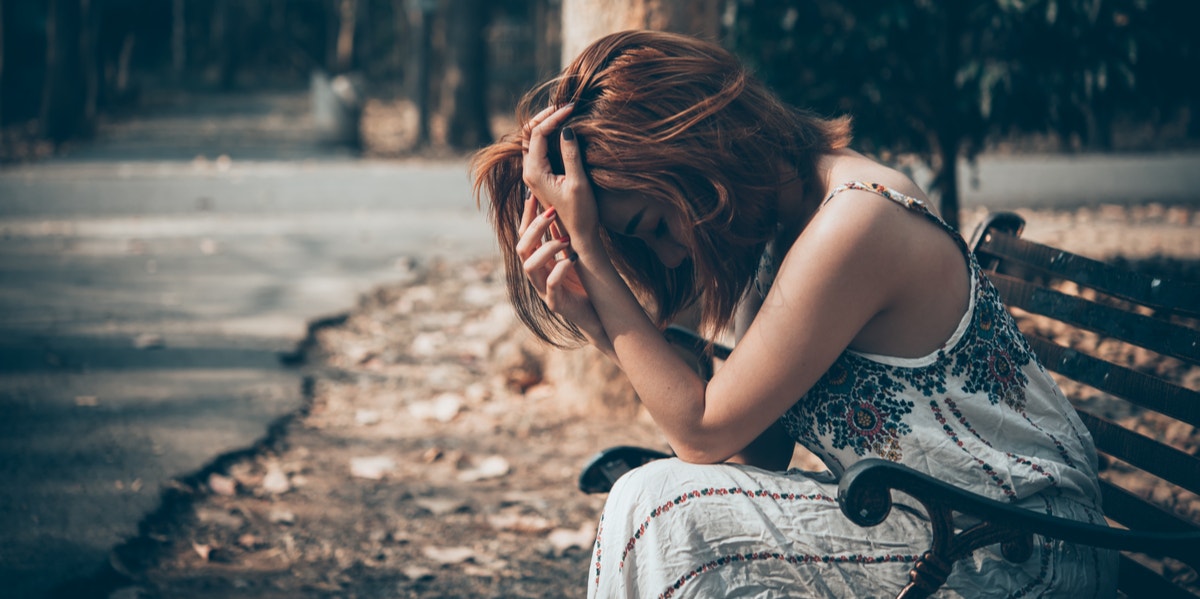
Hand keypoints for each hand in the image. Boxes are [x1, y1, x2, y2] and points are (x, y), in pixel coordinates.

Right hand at [515, 191, 607, 346]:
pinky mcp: (556, 304)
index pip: (524, 236)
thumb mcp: (571, 254)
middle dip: (534, 228)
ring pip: (529, 267)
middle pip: (521, 249)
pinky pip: (550, 286)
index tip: (532, 196)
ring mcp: (544, 291)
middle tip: (552, 212)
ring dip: (546, 249)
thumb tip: (555, 208)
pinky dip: (559, 270)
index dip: (526, 216)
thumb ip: (560, 236)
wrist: (598, 313)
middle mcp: (537, 276)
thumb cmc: (584, 282)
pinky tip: (572, 260)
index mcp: (539, 262)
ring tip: (565, 240)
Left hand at [521, 103, 598, 244]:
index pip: (537, 133)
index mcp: (534, 171)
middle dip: (546, 116)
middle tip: (566, 106)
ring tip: (565, 113)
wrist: (577, 236)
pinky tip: (564, 129)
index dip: (554, 117)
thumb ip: (571, 155)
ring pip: (532, 139)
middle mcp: (529, 171)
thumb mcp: (578, 183)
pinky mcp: (541, 175)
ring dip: (546, 124)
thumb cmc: (580, 213)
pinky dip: (549, 134)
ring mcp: (533, 173)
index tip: (573, 108)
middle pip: (529, 132)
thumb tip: (566, 128)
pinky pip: (539, 148)